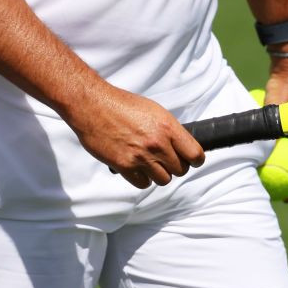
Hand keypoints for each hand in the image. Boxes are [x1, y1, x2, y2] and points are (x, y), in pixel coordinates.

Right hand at [65, 80, 205, 189]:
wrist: (92, 104)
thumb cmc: (120, 104)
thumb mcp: (152, 110)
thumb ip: (168, 129)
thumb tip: (179, 145)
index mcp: (167, 126)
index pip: (195, 155)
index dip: (193, 159)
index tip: (189, 159)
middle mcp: (157, 143)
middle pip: (180, 170)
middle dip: (173, 165)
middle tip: (163, 157)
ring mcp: (141, 156)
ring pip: (164, 179)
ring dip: (158, 172)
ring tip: (148, 160)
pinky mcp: (125, 166)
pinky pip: (143, 183)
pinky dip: (141, 177)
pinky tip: (136, 165)